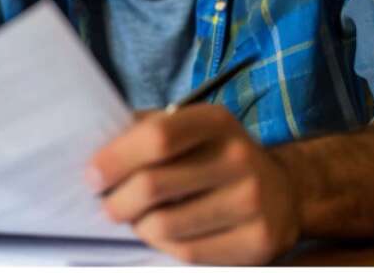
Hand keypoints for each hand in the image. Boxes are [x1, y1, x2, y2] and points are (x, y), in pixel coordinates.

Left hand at [88, 104, 300, 264]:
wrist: (282, 190)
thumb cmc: (211, 156)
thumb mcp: (186, 129)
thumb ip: (143, 131)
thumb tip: (94, 148)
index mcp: (215, 121)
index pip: (157, 137)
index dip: (116, 158)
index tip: (91, 176)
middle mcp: (239, 157)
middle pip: (154, 185)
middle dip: (116, 200)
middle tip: (106, 205)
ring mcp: (253, 201)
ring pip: (165, 225)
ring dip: (137, 226)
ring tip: (134, 219)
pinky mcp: (259, 242)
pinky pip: (188, 252)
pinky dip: (162, 246)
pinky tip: (160, 235)